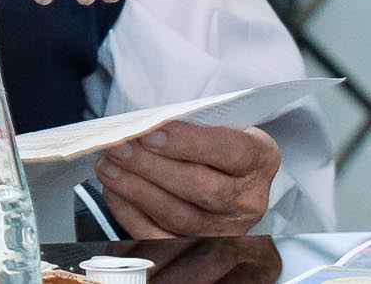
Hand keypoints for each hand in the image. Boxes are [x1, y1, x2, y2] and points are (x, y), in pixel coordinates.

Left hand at [96, 123, 278, 236]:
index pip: (228, 152)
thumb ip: (193, 123)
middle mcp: (248, 200)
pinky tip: (114, 191)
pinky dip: (132, 214)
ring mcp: (226, 230)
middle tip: (120, 148)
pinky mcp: (198, 247)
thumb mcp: (222, 122)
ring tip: (109, 166)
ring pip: (177, 216)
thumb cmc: (219, 140)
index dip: (188, 143)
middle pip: (200, 189)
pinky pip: (161, 237)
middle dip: (153, 167)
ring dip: (136, 189)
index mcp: (260, 159)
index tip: (151, 132)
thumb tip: (145, 126)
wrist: (231, 174)